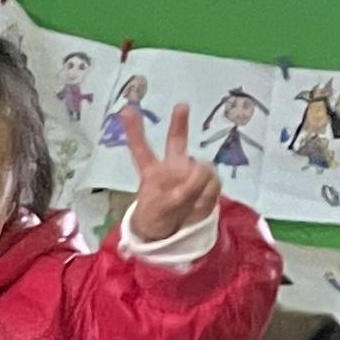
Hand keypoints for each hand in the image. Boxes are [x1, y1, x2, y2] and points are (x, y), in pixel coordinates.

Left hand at [125, 103, 220, 240]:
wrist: (171, 233)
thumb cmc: (156, 219)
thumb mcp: (160, 212)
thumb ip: (179, 194)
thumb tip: (201, 172)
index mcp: (151, 172)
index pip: (141, 149)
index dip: (134, 130)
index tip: (126, 110)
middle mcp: (172, 166)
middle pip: (176, 141)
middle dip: (179, 123)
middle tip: (181, 105)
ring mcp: (190, 172)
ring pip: (202, 169)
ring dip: (199, 187)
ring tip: (189, 204)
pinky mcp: (207, 182)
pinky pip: (214, 183)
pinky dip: (209, 196)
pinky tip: (200, 204)